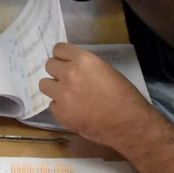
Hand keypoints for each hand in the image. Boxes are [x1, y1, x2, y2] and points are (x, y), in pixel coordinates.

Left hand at [39, 42, 155, 147]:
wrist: (128, 123)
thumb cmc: (124, 95)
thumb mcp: (105, 70)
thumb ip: (85, 66)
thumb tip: (72, 67)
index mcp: (83, 60)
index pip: (58, 49)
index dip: (63, 56)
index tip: (67, 62)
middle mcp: (69, 74)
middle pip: (49, 65)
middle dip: (57, 71)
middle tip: (68, 80)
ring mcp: (63, 94)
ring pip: (44, 84)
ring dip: (54, 88)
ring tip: (67, 95)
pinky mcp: (61, 113)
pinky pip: (52, 105)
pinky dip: (61, 107)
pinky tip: (74, 111)